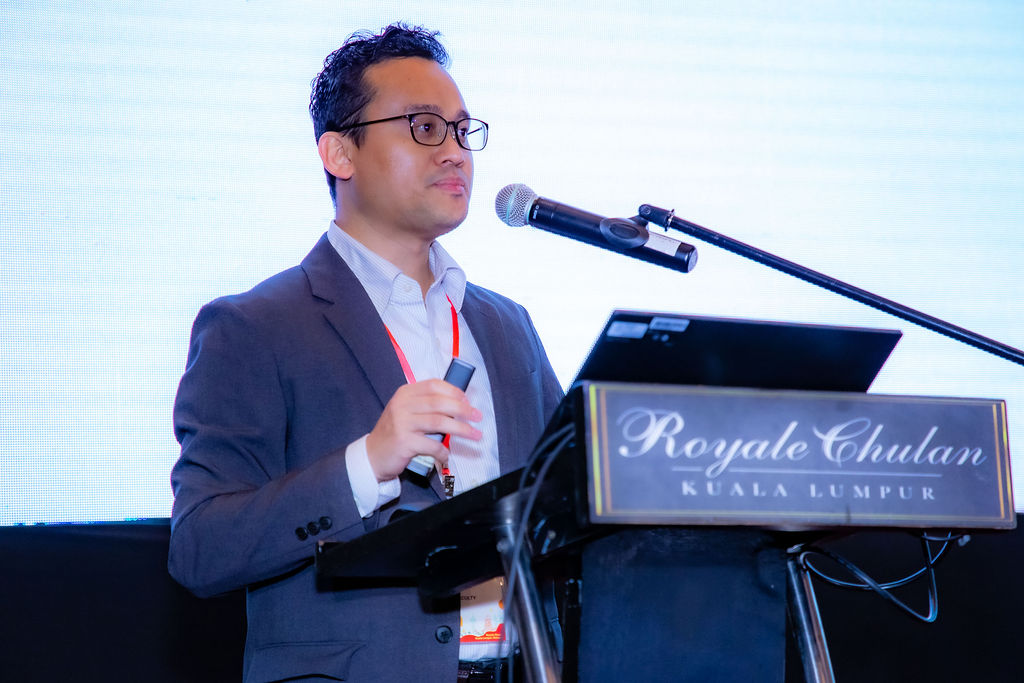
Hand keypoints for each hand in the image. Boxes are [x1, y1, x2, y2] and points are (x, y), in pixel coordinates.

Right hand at [365, 379, 482, 480]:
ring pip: (440, 422)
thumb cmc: (395, 433)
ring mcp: (402, 423)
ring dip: (461, 429)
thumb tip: (459, 404)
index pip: (433, 385)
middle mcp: (402, 405)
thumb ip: (426, 405)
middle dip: (463, 409)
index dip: (453, 391)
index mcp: (405, 394)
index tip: (467, 400)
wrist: (372, 455)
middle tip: (477, 416)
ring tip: (475, 435)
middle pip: (439, 403)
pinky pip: (432, 445)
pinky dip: (443, 451)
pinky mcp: (404, 442)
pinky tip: (447, 455)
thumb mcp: (406, 412)